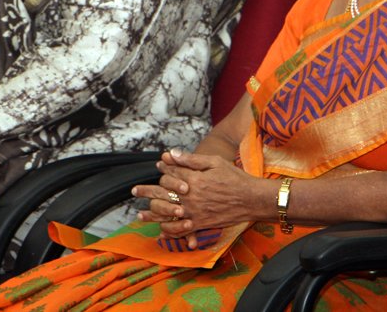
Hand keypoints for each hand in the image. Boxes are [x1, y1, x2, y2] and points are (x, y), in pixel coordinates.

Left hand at [133, 149, 263, 247]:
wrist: (251, 199)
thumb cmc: (235, 178)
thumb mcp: (214, 162)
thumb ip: (191, 159)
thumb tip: (170, 154)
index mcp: (193, 180)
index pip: (170, 174)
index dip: (163, 169)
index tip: (158, 165)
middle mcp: (190, 197)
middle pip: (162, 194)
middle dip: (146, 191)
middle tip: (134, 191)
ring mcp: (195, 212)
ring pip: (167, 214)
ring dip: (152, 214)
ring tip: (140, 215)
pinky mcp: (201, 224)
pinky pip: (180, 229)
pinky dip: (169, 231)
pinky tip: (160, 231)